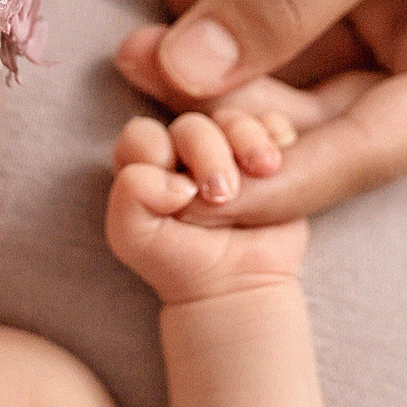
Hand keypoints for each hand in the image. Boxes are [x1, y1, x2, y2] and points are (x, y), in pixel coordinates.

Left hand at [106, 110, 308, 306]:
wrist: (235, 287)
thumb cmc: (177, 262)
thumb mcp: (132, 236)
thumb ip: (130, 194)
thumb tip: (178, 177)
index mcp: (143, 165)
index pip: (143, 135)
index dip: (158, 154)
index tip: (178, 195)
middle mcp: (181, 153)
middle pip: (191, 126)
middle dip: (208, 154)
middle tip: (222, 194)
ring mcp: (225, 151)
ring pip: (232, 120)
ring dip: (247, 140)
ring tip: (263, 171)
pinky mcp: (264, 155)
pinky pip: (272, 124)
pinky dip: (276, 136)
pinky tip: (275, 164)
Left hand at [115, 0, 406, 225]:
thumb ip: (277, 3)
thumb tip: (183, 73)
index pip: (353, 157)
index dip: (255, 175)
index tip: (169, 187)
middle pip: (309, 116)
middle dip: (218, 82)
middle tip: (133, 48)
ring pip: (286, 61)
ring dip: (215, 19)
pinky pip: (287, 13)